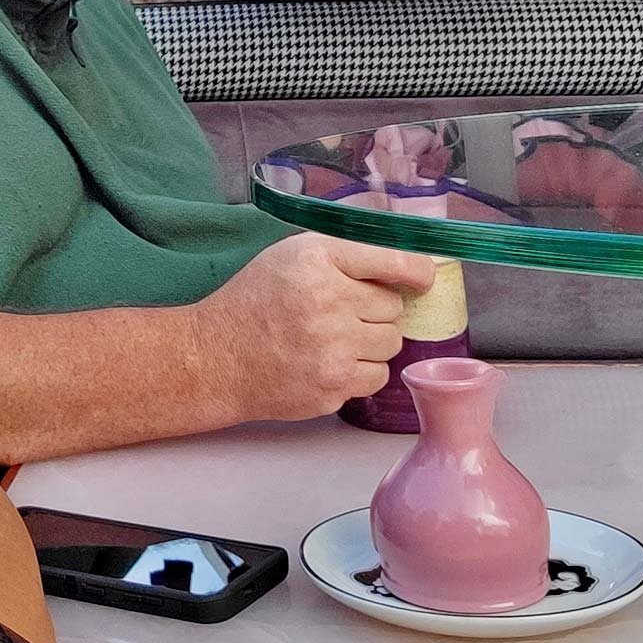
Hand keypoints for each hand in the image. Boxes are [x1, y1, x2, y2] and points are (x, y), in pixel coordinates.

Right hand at [188, 233, 435, 424]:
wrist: (218, 357)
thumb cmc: (256, 300)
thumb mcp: (291, 254)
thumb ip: (344, 254)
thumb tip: (406, 264)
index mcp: (318, 261)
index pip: (393, 262)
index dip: (417, 271)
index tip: (424, 277)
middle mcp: (329, 302)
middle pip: (393, 308)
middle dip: (375, 309)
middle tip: (342, 310)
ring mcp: (333, 350)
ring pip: (391, 343)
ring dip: (371, 340)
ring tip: (335, 337)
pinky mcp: (334, 388)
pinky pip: (377, 376)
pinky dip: (361, 369)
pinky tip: (331, 360)